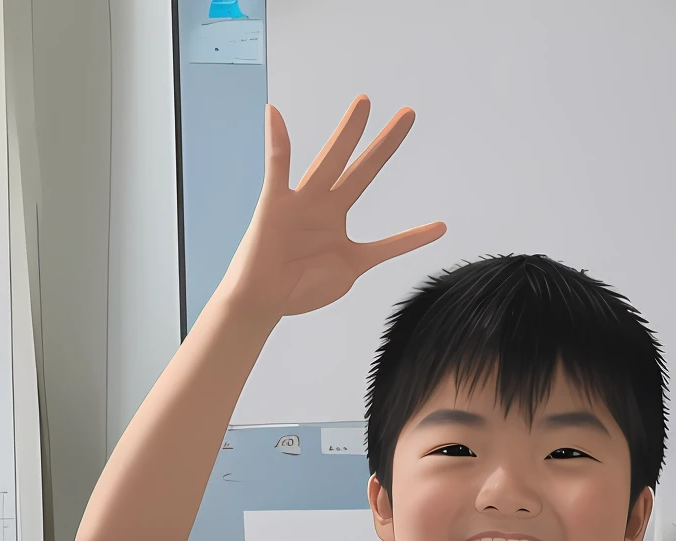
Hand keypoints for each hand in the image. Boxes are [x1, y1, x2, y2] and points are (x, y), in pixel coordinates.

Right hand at [222, 97, 444, 322]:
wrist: (264, 301)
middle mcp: (323, 204)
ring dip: (347, 134)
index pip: (371, 190)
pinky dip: (276, 144)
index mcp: (337, 217)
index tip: (411, 151)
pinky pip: (276, 171)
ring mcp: (301, 203)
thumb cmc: (301, 286)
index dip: (395, 184)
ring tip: (365, 104)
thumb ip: (375, 253)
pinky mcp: (275, 206)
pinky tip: (275, 115)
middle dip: (384, 143)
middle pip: (361, 168)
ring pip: (329, 162)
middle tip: (409, 114)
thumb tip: (390, 246)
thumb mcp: (351, 269)